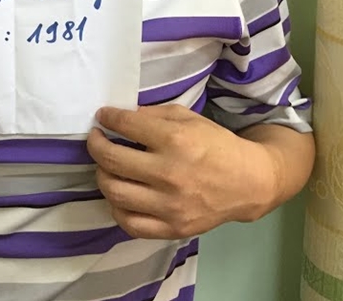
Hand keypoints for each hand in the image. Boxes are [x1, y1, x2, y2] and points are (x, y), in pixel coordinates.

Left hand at [86, 104, 276, 239]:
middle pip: (112, 160)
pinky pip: (129, 223)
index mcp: (175, 140)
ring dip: (102, 175)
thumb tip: (121, 116)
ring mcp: (169, 205)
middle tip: (95, 138)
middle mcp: (169, 173)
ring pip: (114, 192)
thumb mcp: (188, 118)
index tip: (103, 116)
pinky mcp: (172, 228)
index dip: (108, 118)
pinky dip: (116, 207)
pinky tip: (119, 194)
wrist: (247, 182)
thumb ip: (153, 115)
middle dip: (95, 144)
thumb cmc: (215, 144)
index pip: (126, 126)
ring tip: (106, 166)